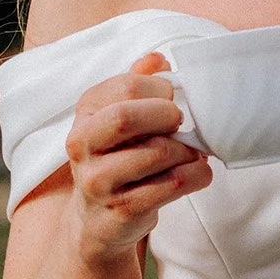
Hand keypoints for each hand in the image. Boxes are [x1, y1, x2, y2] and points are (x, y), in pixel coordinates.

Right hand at [66, 58, 212, 266]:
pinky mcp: (122, 209)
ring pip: (157, 153)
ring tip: (192, 152)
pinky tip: (196, 172)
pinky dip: (196, 175)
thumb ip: (137, 83)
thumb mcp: (119, 116)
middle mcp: (82, 144)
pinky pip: (171, 186)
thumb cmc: (118, 156)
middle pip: (127, 117)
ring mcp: (98, 180)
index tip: (173, 100)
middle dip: (167, 116)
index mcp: (86, 112)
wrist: (97, 219)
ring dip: (187, 151)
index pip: (128, 85)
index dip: (162, 89)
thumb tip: (158, 59)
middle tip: (182, 123)